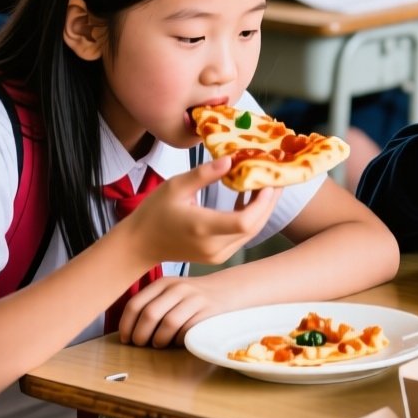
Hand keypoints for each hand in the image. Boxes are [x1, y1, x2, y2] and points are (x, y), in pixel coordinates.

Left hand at [116, 275, 227, 347]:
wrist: (225, 290)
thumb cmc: (190, 298)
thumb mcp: (169, 293)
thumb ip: (150, 304)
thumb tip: (127, 332)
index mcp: (163, 283)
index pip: (135, 304)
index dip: (126, 325)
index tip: (126, 339)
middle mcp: (178, 288)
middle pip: (150, 314)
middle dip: (140, 335)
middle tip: (140, 345)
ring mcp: (195, 298)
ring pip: (168, 323)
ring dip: (159, 340)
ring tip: (159, 344)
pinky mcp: (209, 311)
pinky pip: (187, 330)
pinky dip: (178, 340)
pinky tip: (177, 341)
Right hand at [121, 156, 278, 266]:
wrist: (140, 244)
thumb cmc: (155, 212)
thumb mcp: (175, 186)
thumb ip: (204, 174)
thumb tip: (230, 160)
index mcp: (202, 227)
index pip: (244, 221)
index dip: (262, 203)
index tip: (267, 182)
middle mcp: (213, 246)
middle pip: (254, 226)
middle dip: (269, 202)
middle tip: (276, 178)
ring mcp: (216, 255)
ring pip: (251, 233)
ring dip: (262, 210)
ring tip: (267, 185)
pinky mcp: (217, 257)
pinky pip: (242, 237)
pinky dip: (251, 219)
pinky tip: (248, 199)